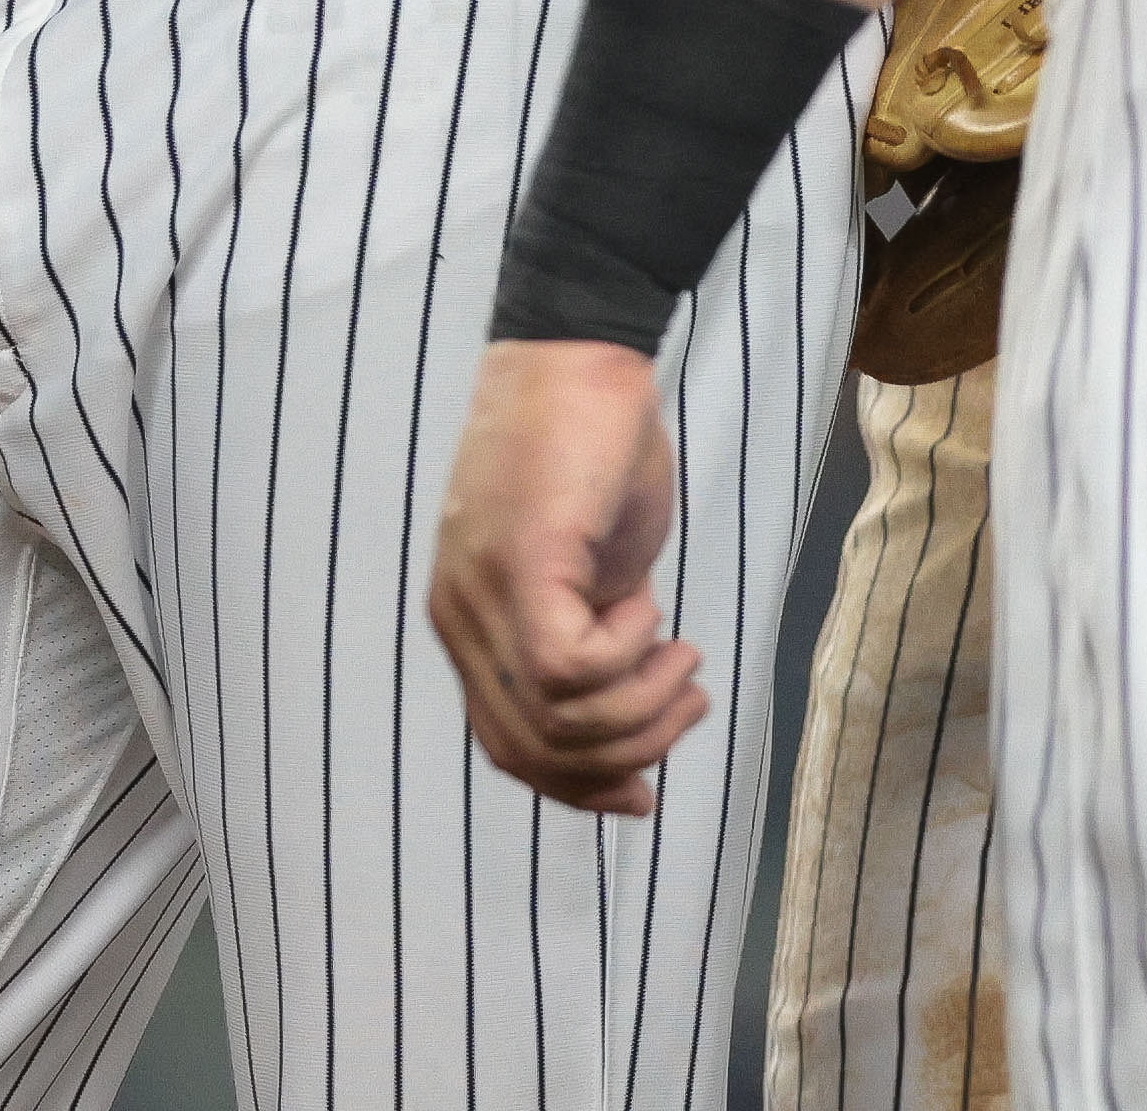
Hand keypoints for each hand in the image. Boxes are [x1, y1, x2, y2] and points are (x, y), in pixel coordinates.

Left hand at [431, 338, 703, 813]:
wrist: (578, 352)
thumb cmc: (590, 454)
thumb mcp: (590, 574)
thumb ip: (589, 642)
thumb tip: (626, 717)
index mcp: (469, 624)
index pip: (508, 748)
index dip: (578, 788)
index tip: (642, 793)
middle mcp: (460, 617)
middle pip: (532, 752)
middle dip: (625, 756)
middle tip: (686, 704)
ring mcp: (482, 590)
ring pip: (557, 720)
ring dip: (640, 708)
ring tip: (683, 659)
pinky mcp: (519, 559)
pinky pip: (569, 665)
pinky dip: (626, 655)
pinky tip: (651, 606)